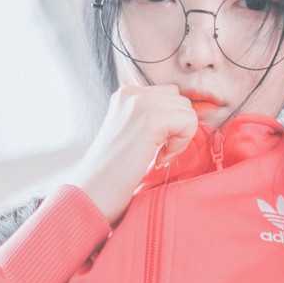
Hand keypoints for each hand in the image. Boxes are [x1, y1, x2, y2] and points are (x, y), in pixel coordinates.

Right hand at [69, 81, 200, 227]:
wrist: (94, 189)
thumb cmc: (113, 171)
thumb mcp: (131, 133)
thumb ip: (151, 118)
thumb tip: (185, 115)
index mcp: (126, 94)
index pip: (169, 95)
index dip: (170, 123)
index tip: (153, 146)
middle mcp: (132, 93)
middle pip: (180, 100)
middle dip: (178, 128)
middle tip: (158, 153)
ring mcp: (141, 103)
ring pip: (187, 110)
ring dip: (180, 137)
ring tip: (158, 156)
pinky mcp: (151, 119)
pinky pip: (188, 122)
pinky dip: (181, 144)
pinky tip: (160, 158)